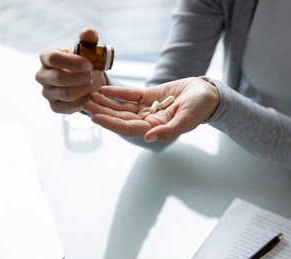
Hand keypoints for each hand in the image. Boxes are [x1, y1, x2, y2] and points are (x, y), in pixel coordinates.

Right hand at [35, 28, 106, 113]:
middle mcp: (42, 75)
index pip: (54, 59)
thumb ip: (88, 40)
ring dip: (85, 89)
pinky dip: (82, 102)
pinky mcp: (54, 106)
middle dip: (83, 78)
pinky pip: (67, 107)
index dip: (73, 62)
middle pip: (60, 78)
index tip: (90, 64)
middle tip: (97, 75)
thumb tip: (89, 32)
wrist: (84, 80)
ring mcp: (46, 92)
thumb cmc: (83, 62)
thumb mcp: (87, 49)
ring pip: (66, 94)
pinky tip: (90, 95)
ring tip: (97, 84)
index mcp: (47, 57)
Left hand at [82, 77, 218, 141]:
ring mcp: (147, 108)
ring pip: (122, 106)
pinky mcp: (149, 95)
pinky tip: (103, 88)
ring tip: (88, 95)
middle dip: (102, 111)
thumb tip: (148, 138)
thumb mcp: (187, 119)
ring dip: (105, 101)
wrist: (207, 93)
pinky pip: (130, 95)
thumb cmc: (200, 108)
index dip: (111, 122)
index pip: (128, 127)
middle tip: (83, 103)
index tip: (94, 117)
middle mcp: (148, 120)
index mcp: (155, 128)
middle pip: (120, 117)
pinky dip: (117, 92)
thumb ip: (169, 130)